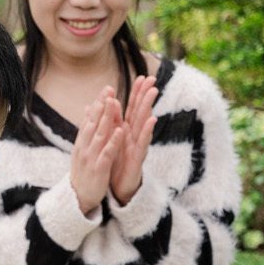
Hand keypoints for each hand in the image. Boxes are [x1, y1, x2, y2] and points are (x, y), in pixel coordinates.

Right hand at [69, 90, 122, 216]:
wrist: (77, 198)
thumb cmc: (83, 172)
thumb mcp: (83, 149)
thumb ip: (87, 129)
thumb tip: (87, 110)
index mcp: (83, 141)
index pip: (90, 119)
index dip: (98, 103)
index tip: (107, 88)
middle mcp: (85, 146)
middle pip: (94, 122)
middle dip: (102, 105)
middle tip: (110, 88)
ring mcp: (91, 157)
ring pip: (99, 134)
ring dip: (107, 118)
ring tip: (114, 103)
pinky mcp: (98, 168)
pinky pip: (107, 153)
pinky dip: (112, 141)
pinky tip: (119, 130)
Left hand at [109, 77, 158, 206]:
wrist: (119, 188)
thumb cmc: (117, 163)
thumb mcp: (113, 140)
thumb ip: (112, 122)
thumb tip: (110, 102)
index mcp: (126, 130)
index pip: (132, 108)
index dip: (136, 92)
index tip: (141, 76)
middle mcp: (134, 135)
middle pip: (140, 111)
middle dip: (145, 94)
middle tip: (152, 77)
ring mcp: (138, 145)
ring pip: (144, 123)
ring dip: (148, 106)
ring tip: (153, 91)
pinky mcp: (138, 158)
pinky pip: (143, 143)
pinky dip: (147, 131)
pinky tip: (152, 119)